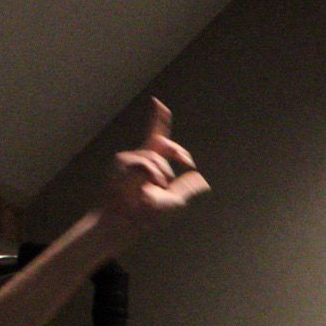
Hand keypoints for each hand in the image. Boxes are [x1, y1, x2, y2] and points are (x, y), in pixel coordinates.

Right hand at [104, 99, 209, 225]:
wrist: (130, 221)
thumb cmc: (148, 214)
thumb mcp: (175, 200)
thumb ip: (185, 187)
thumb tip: (202, 181)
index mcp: (151, 163)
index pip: (157, 137)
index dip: (159, 119)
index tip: (158, 103)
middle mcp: (140, 156)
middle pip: (161, 139)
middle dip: (177, 151)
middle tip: (187, 162)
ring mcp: (130, 158)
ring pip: (157, 156)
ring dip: (163, 175)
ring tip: (156, 189)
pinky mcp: (122, 161)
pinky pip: (146, 162)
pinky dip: (152, 175)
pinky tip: (146, 186)